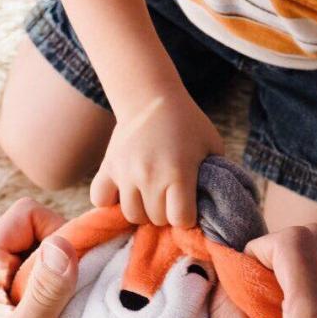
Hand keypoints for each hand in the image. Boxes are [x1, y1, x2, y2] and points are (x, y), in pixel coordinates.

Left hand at [0, 198, 78, 317]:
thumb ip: (45, 292)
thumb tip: (68, 243)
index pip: (26, 215)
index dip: (58, 231)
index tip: (76, 267)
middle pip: (34, 231)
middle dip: (63, 255)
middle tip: (76, 293)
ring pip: (37, 255)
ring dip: (60, 276)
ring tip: (68, 310)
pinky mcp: (0, 303)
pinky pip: (35, 278)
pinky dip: (54, 292)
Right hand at [90, 90, 223, 226]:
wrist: (150, 98)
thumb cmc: (187, 122)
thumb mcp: (211, 145)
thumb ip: (217, 176)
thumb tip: (215, 204)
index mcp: (178, 172)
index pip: (180, 219)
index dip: (187, 218)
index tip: (189, 207)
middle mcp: (149, 176)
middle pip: (156, 219)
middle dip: (166, 214)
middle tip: (170, 198)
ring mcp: (125, 173)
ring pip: (132, 215)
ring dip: (143, 210)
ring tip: (151, 196)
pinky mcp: (107, 168)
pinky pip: (100, 199)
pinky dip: (110, 201)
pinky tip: (124, 193)